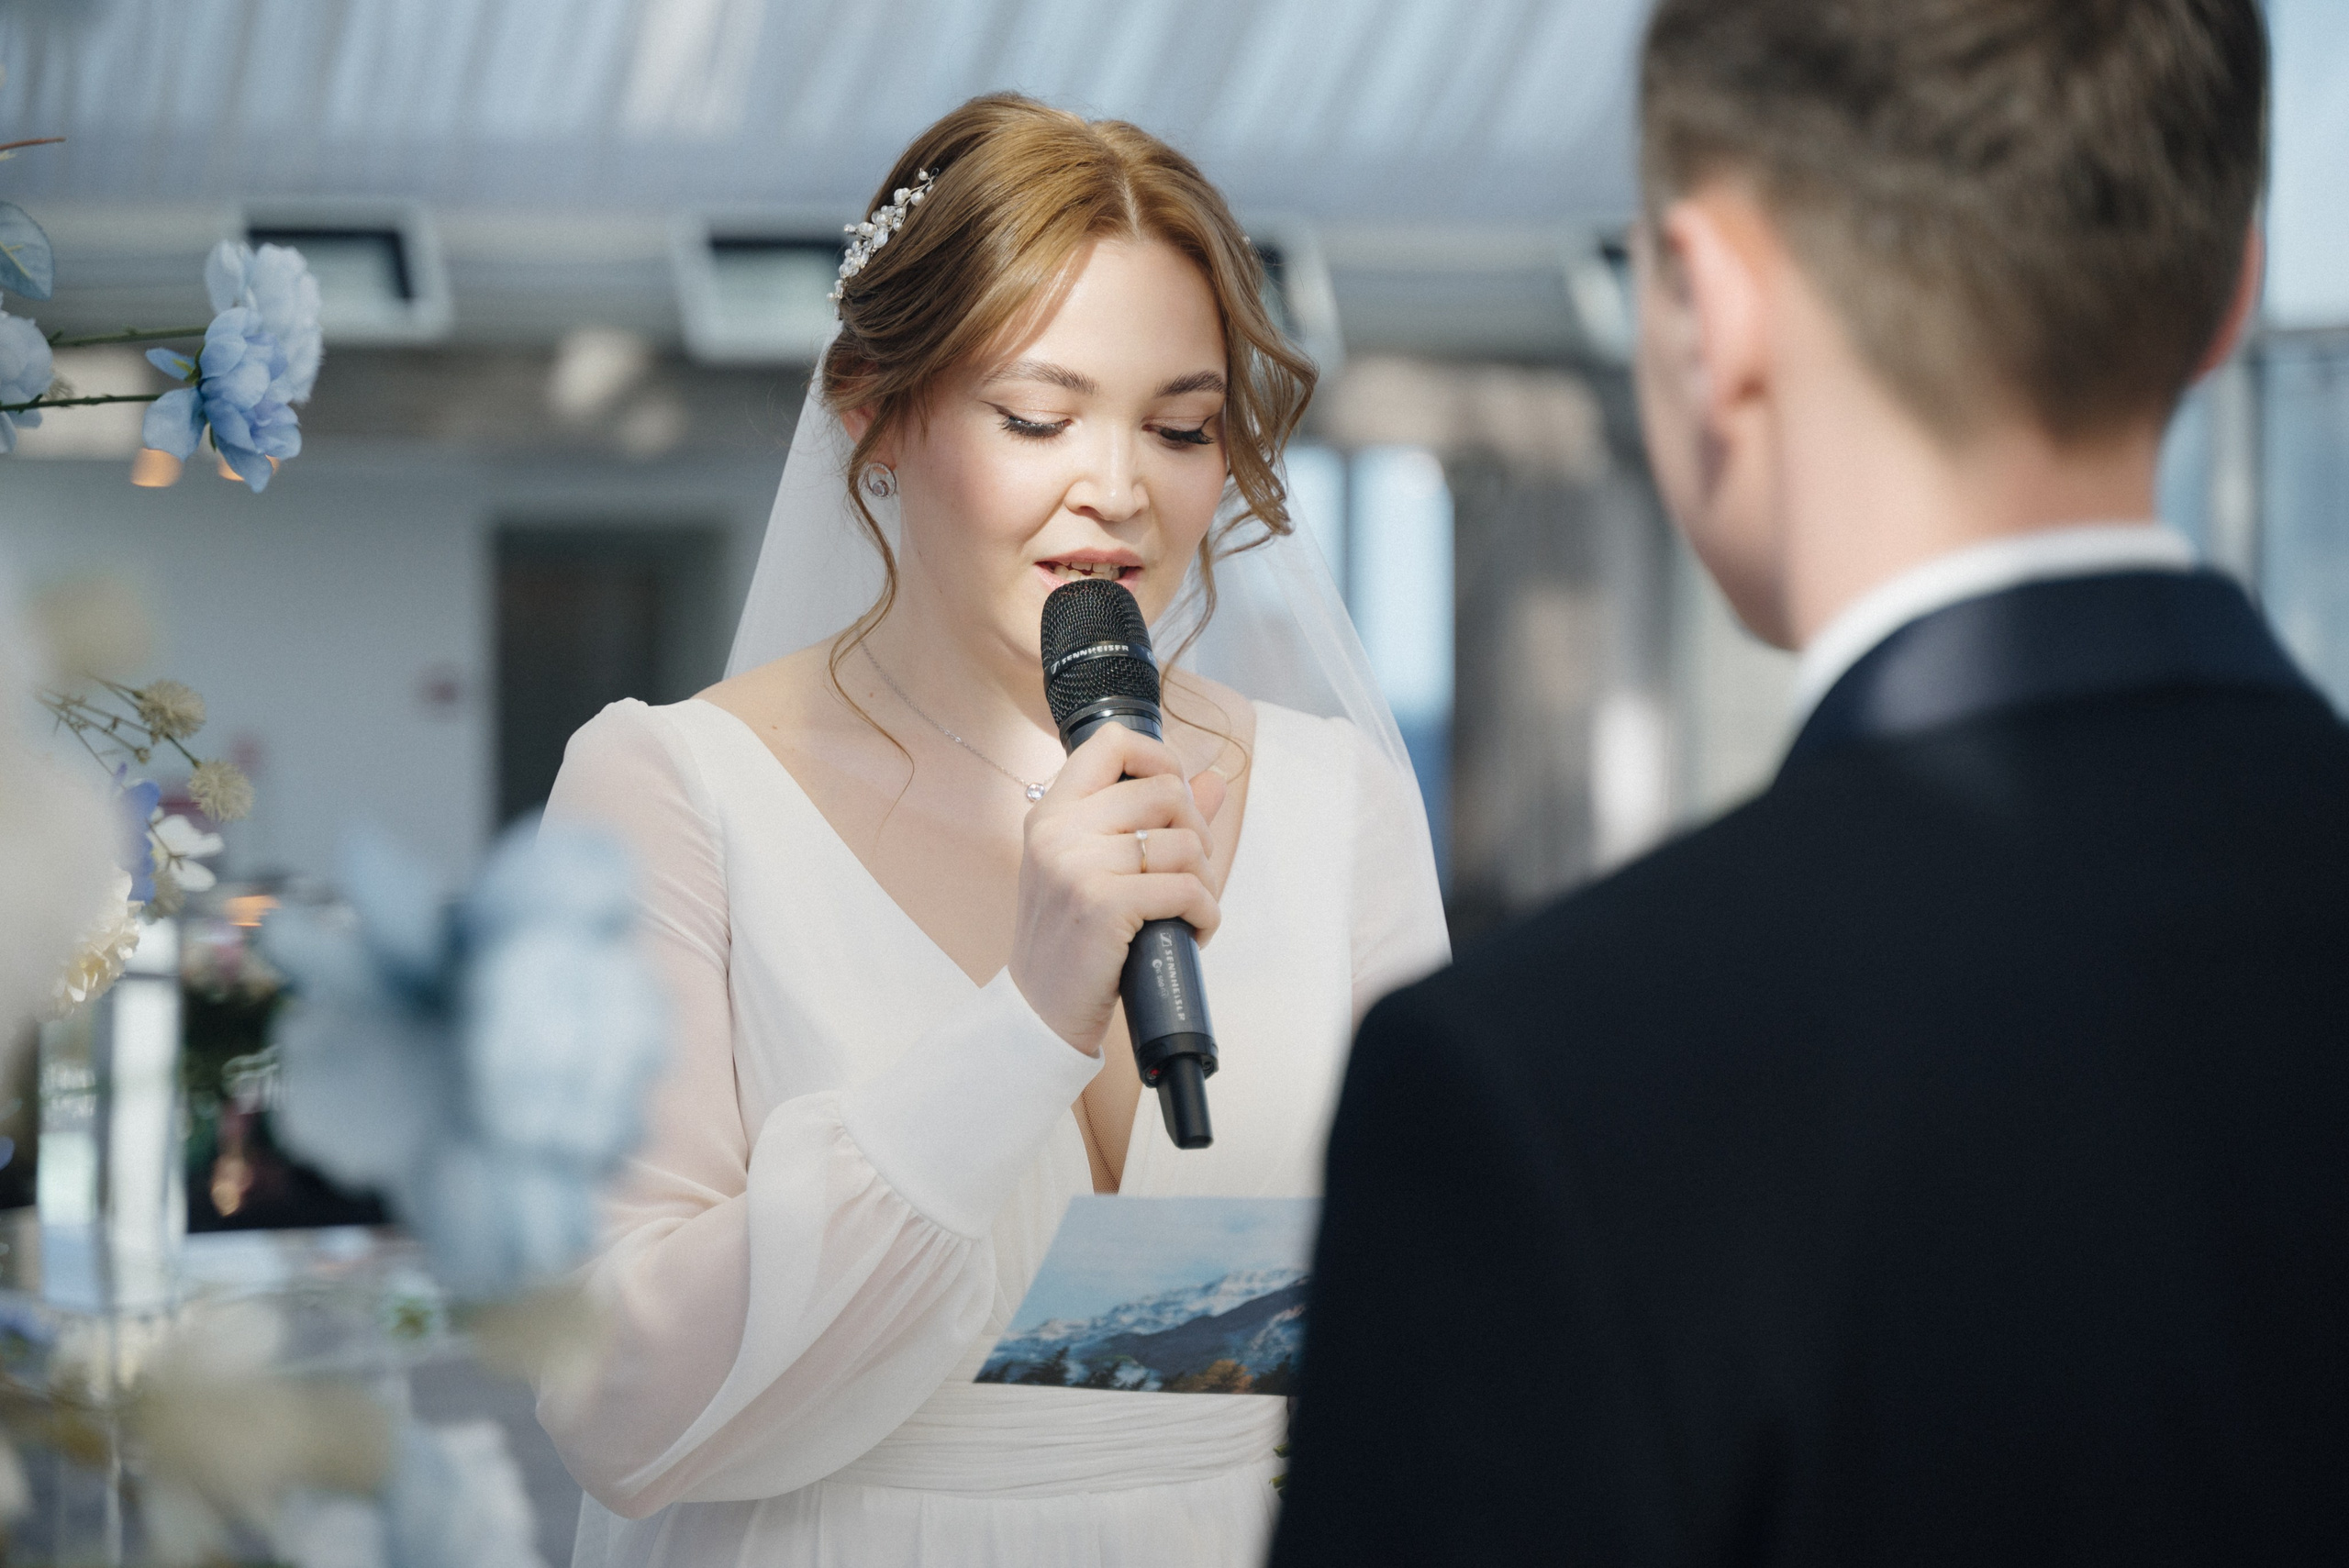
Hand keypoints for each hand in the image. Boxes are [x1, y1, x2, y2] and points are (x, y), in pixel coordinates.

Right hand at [1009, 724, 1226, 1052]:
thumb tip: (1213, 781)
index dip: (1161, 759)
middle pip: (1167, 791)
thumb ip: (1152, 819)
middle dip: (1198, 833)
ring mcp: (1077, 865)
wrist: (1039, 1010)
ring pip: (1186, 843)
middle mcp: (1059, 829)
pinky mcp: (1103, 904)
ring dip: (1206, 882)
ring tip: (1190, 910)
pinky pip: (1188, 889)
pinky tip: (1193, 932)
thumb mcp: (1096, 868)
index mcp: (1053, 811)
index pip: (1113, 741)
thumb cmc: (1072, 938)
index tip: (1175, 803)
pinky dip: (1206, 914)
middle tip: (1191, 873)